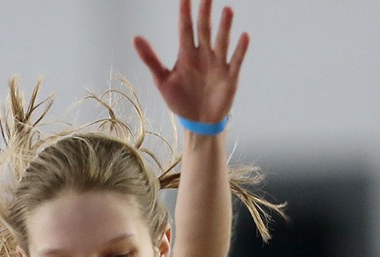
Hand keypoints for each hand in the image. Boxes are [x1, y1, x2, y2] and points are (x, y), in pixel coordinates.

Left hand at [134, 0, 248, 127]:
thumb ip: (151, 59)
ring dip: (224, 27)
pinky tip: (244, 36)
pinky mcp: (230, 77)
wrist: (198, 122)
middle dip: (205, 12)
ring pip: (221, 41)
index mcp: (186, 54)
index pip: (185, 28)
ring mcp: (218, 64)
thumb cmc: (180, 100)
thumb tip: (135, 38)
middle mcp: (203, 55)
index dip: (185, 13)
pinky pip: (236, 60)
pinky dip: (241, 49)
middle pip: (204, 29)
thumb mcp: (162, 80)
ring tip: (227, 10)